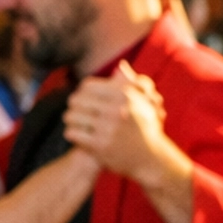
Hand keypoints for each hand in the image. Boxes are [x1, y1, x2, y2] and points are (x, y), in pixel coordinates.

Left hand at [63, 63, 170, 185]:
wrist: (151, 158)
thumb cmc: (146, 127)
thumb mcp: (144, 101)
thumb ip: (130, 82)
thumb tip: (121, 64)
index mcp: (122, 94)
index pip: (87, 86)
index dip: (82, 92)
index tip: (84, 100)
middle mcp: (114, 109)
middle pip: (76, 100)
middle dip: (74, 106)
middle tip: (76, 112)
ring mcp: (106, 128)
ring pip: (71, 116)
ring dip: (71, 120)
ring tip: (74, 123)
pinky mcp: (99, 145)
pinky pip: (72, 133)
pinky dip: (72, 133)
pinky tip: (77, 135)